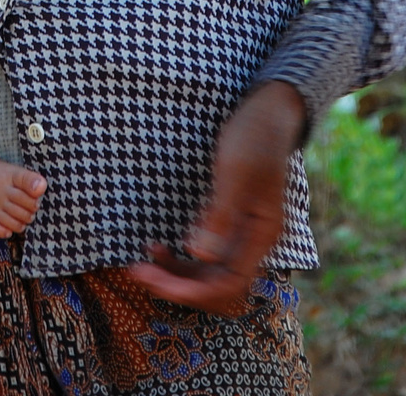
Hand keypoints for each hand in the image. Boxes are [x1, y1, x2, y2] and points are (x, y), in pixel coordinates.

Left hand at [130, 81, 306, 315]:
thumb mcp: (234, 174)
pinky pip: (206, 251)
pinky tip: (158, 246)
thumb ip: (220, 216)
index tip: (157, 282)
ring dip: (176, 274)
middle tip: (138, 273)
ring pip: (208, 271)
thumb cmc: (253, 137)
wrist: (267, 112)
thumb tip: (198, 254)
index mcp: (261, 234)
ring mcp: (242, 232)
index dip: (193, 292)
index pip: (229, 284)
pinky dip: (182, 257)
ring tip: (143, 264)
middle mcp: (254, 241)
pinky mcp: (230, 221)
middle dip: (178, 285)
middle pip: (216, 284)